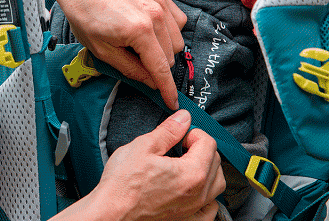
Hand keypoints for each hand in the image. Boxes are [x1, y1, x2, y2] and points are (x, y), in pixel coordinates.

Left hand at [52, 0, 186, 109]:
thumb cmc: (85, 14)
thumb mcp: (101, 50)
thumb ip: (130, 68)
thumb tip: (150, 82)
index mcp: (140, 32)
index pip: (162, 68)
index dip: (167, 89)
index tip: (172, 103)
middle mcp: (155, 16)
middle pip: (171, 56)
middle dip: (157, 65)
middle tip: (134, 60)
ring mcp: (159, 3)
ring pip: (177, 39)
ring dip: (163, 48)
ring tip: (139, 43)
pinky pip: (177, 20)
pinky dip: (169, 29)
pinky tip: (151, 29)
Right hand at [54, 111, 224, 220]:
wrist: (111, 212)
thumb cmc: (123, 184)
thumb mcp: (143, 146)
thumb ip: (168, 131)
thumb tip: (183, 118)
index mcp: (190, 173)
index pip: (209, 144)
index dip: (193, 133)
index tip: (180, 134)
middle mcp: (198, 194)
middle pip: (215, 163)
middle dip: (201, 148)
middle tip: (181, 145)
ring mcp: (194, 210)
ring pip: (217, 185)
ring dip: (207, 169)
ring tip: (186, 164)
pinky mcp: (188, 220)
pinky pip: (210, 208)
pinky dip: (207, 196)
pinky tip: (192, 189)